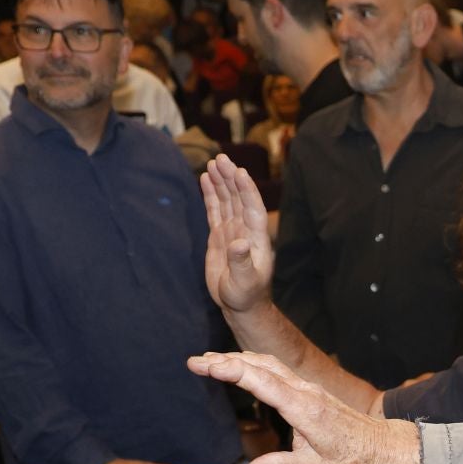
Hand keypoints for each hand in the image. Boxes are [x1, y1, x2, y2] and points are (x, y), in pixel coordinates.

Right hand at [187, 351, 419, 463]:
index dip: (230, 370)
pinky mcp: (310, 392)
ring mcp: (309, 390)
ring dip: (239, 360)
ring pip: (270, 365)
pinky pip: (278, 371)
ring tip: (210, 361)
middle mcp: (305, 392)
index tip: (203, 364)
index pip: (261, 381)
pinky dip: (254, 365)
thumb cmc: (353, 461)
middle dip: (226, 361)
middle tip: (195, 361)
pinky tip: (242, 368)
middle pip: (261, 366)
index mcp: (304, 408)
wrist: (382, 448)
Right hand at [200, 154, 274, 313]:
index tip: (240, 172)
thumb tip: (238, 243)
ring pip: (227, 201)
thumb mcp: (244, 283)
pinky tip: (206, 178)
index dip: (247, 190)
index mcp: (256, 238)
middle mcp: (245, 230)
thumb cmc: (246, 296)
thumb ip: (242, 263)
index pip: (253, 208)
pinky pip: (215, 210)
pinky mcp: (220, 235)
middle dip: (231, 178)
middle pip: (239, 198)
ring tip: (214, 162)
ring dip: (222, 182)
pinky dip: (211, 194)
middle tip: (221, 158)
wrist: (240, 304)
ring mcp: (232, 231)